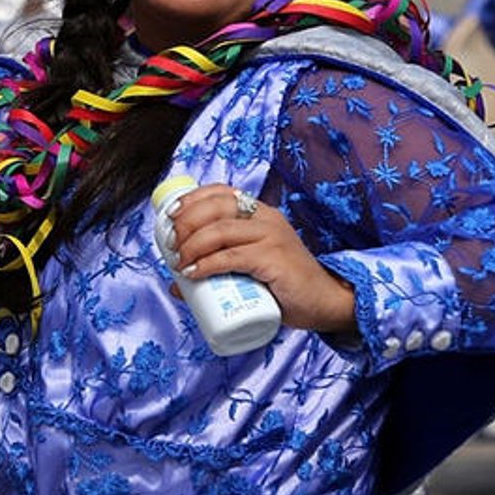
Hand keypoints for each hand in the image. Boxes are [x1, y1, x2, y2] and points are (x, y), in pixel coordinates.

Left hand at [169, 184, 357, 335]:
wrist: (323, 302)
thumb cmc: (285, 284)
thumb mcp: (251, 267)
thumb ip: (221, 269)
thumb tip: (177, 284)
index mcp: (261, 212)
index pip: (221, 192)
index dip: (192, 199)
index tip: (170, 216)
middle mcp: (266, 218)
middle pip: (216, 208)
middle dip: (186, 223)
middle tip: (172, 245)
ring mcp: (271, 237)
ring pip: (220, 231)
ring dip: (192, 245)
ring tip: (180, 262)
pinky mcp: (273, 259)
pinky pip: (232, 257)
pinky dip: (207, 264)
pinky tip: (193, 273)